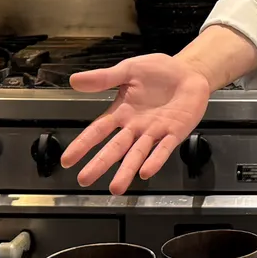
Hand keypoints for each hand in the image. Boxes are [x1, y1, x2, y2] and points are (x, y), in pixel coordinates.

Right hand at [61, 54, 212, 194]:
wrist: (189, 71)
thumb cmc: (160, 72)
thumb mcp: (128, 70)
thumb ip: (104, 78)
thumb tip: (74, 80)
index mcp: (122, 113)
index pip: (97, 131)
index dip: (82, 145)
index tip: (67, 160)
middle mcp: (136, 127)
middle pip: (115, 148)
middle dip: (100, 164)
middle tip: (84, 179)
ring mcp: (155, 132)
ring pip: (138, 154)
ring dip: (127, 171)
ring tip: (116, 187)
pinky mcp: (175, 132)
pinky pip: (163, 148)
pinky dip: (155, 160)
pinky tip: (146, 172)